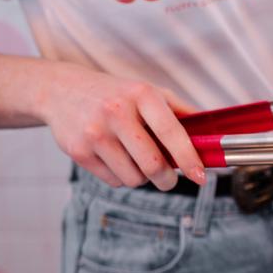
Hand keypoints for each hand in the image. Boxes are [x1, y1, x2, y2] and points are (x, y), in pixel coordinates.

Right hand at [37, 63, 205, 189]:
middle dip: (167, 179)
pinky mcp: (78, 151)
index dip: (189, 158)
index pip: (171, 132)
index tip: (200, 176)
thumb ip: (181, 112)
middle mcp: (116, 112)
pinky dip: (122, 177)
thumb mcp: (149, 92)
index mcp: (141, 95)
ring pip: (134, 178)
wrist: (62, 91)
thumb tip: (211, 136)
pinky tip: (116, 159)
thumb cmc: (116, 94)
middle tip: (169, 178)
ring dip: (142, 178)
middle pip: (153, 164)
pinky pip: (114, 181)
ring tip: (137, 160)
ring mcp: (95, 132)